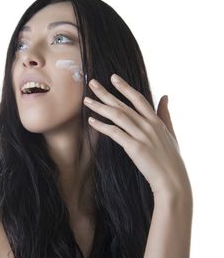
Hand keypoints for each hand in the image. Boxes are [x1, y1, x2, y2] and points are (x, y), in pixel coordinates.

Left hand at [83, 73, 190, 198]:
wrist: (172, 180)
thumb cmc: (170, 158)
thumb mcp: (170, 133)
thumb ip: (165, 113)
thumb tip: (165, 96)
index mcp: (156, 121)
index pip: (138, 98)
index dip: (125, 87)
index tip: (112, 77)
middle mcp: (148, 125)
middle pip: (123, 104)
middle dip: (106, 92)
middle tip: (92, 83)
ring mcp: (141, 136)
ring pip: (117, 116)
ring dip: (100, 107)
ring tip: (86, 100)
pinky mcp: (134, 147)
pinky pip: (115, 132)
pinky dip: (102, 126)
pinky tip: (91, 121)